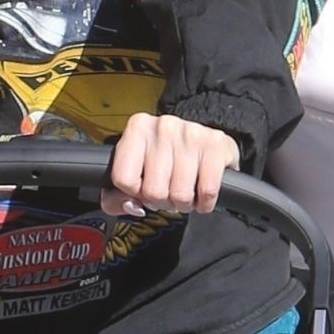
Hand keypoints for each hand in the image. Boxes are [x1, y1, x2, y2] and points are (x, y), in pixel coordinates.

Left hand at [102, 112, 240, 218]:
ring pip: (180, 195)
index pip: (124, 178)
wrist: (208, 142)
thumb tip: (130, 206)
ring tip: (185, 190)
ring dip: (184, 203)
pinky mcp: (215, 144)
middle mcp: (162, 127)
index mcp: (137, 128)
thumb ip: (118, 195)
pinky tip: (201, 193)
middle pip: (153, 191)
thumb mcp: (138, 169)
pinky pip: (207, 191)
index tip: (144, 187)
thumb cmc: (169, 158)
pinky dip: (204, 202)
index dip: (135, 193)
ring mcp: (190, 133)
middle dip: (162, 201)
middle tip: (168, 191)